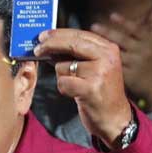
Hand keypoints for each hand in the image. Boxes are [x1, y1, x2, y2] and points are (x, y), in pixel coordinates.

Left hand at [34, 28, 133, 148]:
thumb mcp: (95, 68)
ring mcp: (100, 72)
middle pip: (71, 44)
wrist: (115, 118)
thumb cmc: (100, 92)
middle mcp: (107, 57)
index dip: (58, 34)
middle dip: (50, 45)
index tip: (42, 35)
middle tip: (37, 49)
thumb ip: (77, 55)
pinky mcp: (91, 89)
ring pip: (63, 66)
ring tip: (75, 85)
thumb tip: (50, 44)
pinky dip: (63, 88)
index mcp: (108, 49)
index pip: (79, 35)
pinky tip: (74, 93)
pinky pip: (63, 82)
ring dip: (62, 77)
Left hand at [90, 9, 151, 111]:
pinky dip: (99, 64)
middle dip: (107, 33)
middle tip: (93, 25)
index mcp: (148, 41)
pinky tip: (87, 60)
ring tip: (85, 42)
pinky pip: (111, 69)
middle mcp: (141, 52)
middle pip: (122, 40)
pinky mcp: (124, 78)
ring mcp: (133, 65)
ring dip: (100, 48)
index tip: (111, 15)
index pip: (135, 29)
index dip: (124, 22)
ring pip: (115, 55)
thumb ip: (151, 24)